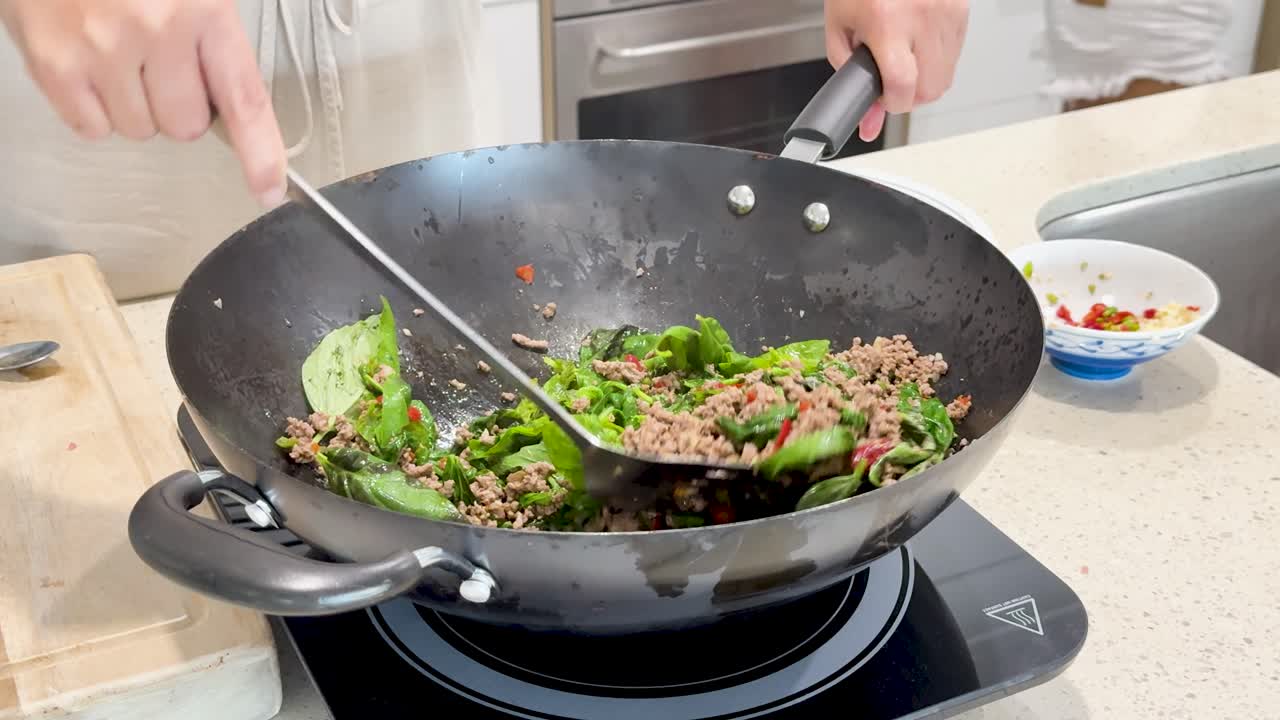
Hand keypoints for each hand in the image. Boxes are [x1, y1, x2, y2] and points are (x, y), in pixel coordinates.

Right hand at [0, 0, 287, 207]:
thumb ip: (214, 38)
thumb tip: (230, 103)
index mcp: (203, 7)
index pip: (244, 99)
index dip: (261, 153)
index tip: (269, 189)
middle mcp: (156, 29)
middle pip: (185, 126)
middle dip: (177, 106)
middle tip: (158, 64)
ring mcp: (101, 49)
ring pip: (139, 129)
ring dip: (133, 104)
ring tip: (117, 54)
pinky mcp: (54, 63)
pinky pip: (91, 127)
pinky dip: (92, 106)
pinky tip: (88, 63)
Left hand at [824, 0, 968, 141]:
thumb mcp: (840, 28)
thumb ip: (850, 76)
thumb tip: (868, 119)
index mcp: (886, 21)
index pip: (902, 85)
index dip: (893, 103)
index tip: (884, 101)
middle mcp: (922, 16)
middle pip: (930, 89)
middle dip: (910, 96)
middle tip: (892, 84)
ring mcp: (946, 13)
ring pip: (946, 77)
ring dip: (924, 80)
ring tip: (904, 58)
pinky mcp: (960, 10)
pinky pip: (955, 54)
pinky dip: (937, 60)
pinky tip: (918, 44)